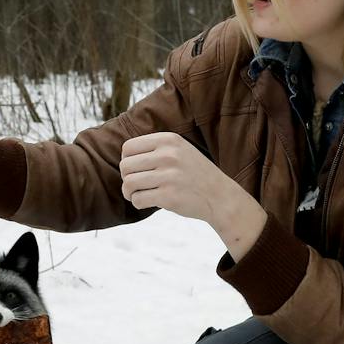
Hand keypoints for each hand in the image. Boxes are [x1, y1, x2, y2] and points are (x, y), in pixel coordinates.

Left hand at [119, 132, 267, 259]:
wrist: (220, 196)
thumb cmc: (194, 174)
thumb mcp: (179, 150)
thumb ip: (155, 149)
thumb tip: (123, 156)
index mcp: (168, 140)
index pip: (128, 148)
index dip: (127, 161)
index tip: (136, 170)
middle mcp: (168, 155)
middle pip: (125, 166)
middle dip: (126, 178)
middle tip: (136, 185)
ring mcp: (169, 176)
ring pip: (128, 184)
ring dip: (130, 193)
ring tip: (138, 194)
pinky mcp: (168, 196)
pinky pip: (137, 199)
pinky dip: (138, 203)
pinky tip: (149, 202)